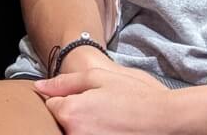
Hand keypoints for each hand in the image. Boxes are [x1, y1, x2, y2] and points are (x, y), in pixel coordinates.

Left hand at [34, 65, 196, 134]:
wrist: (167, 121)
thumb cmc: (133, 96)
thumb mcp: (98, 78)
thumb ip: (65, 82)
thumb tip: (39, 87)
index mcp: (71, 112)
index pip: (51, 106)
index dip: (67, 99)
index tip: (86, 99)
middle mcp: (74, 134)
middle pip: (61, 122)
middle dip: (73, 115)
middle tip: (99, 111)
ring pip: (74, 132)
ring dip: (84, 126)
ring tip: (108, 121)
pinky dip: (96, 133)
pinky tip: (113, 129)